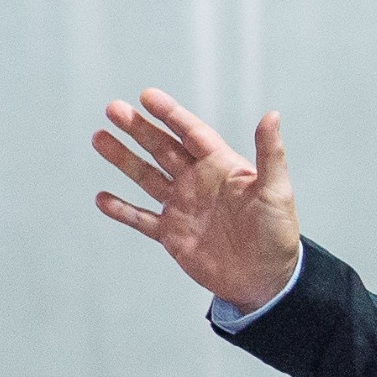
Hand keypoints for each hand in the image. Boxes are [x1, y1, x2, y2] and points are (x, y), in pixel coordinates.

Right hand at [93, 92, 301, 311]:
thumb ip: (270, 154)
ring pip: (146, 177)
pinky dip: (122, 210)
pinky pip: (141, 219)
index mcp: (221, 166)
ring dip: (123, 159)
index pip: (190, 133)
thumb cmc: (278, 234)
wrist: (266, 281)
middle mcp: (197, 182)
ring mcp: (182, 207)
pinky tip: (101, 198)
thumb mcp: (276, 191)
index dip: (170, 114)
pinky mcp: (172, 235)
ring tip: (99, 138)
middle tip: (113, 108)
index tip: (146, 96)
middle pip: (162, 149)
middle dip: (138, 129)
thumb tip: (273, 114)